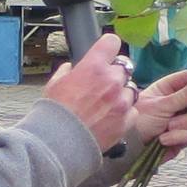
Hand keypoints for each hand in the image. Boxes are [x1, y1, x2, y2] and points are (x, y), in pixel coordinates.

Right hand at [43, 35, 132, 151]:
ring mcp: (121, 101)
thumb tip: (71, 69)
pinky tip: (111, 117)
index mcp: (93, 67)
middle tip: (104, 84)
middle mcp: (112, 81)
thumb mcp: (54, 84)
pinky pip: (133, 110)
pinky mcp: (126, 120)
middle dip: (115, 73)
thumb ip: (67, 72)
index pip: (112, 42)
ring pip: (131, 88)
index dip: (108, 47)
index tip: (107, 53)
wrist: (59, 144)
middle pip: (125, 66)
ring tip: (107, 104)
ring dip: (122, 93)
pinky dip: (125, 112)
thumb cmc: (55, 114)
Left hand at [124, 69, 186, 155]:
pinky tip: (163, 140)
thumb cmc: (138, 120)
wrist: (127, 148)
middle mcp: (176, 104)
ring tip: (167, 128)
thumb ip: (183, 96)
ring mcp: (178, 122)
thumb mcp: (160, 105)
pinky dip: (177, 138)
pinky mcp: (178, 139)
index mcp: (168, 90)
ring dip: (183, 124)